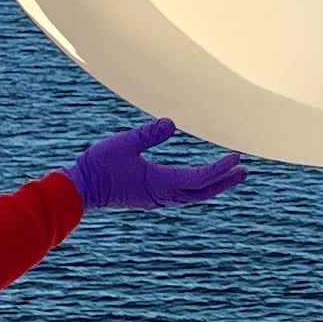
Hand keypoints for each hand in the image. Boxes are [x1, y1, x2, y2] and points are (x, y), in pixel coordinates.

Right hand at [69, 117, 246, 211]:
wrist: (79, 191)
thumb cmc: (98, 166)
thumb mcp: (122, 144)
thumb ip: (147, 135)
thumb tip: (171, 123)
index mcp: (159, 182)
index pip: (198, 178)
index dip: (219, 169)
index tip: (236, 160)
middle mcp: (162, 195)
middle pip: (201, 191)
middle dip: (223, 182)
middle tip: (243, 172)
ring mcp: (155, 199)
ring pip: (192, 195)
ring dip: (212, 186)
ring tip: (229, 176)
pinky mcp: (149, 198)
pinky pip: (181, 195)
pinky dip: (196, 188)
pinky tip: (197, 181)